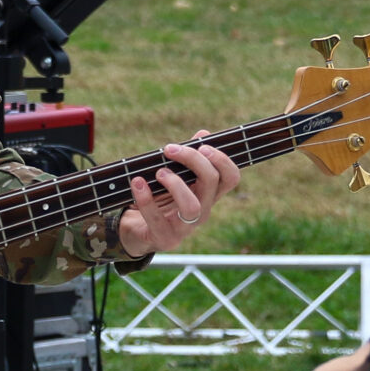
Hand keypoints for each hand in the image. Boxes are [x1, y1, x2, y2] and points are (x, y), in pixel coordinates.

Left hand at [115, 136, 238, 258]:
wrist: (139, 232)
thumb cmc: (160, 200)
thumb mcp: (175, 176)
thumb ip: (188, 157)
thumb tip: (203, 133)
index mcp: (208, 195)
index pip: (231, 178)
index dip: (223, 160)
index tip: (203, 146)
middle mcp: (202, 211)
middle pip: (212, 182)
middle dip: (192, 159)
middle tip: (170, 149)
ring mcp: (185, 227)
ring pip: (192, 206)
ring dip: (174, 184)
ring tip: (159, 172)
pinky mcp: (164, 238)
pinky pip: (156, 219)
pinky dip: (145, 198)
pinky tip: (138, 182)